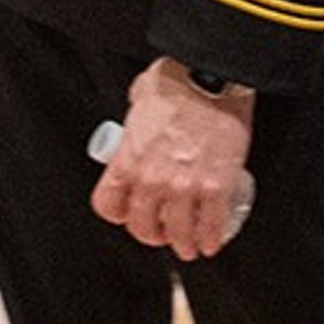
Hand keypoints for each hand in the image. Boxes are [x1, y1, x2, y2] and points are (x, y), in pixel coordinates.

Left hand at [91, 59, 253, 260]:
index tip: (128, 215)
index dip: (119, 215)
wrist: (212, 77)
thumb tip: (140, 111)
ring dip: (183, 245)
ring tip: (189, 247)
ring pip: (178, 233)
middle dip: (152, 234)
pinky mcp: (216, 188)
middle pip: (142, 226)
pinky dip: (211, 239)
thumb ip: (136, 114)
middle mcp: (151, 180)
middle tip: (162, 233)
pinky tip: (211, 242)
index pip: (108, 205)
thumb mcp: (140, 99)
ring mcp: (184, 187)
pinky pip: (211, 226)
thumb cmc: (177, 82)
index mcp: (127, 160)